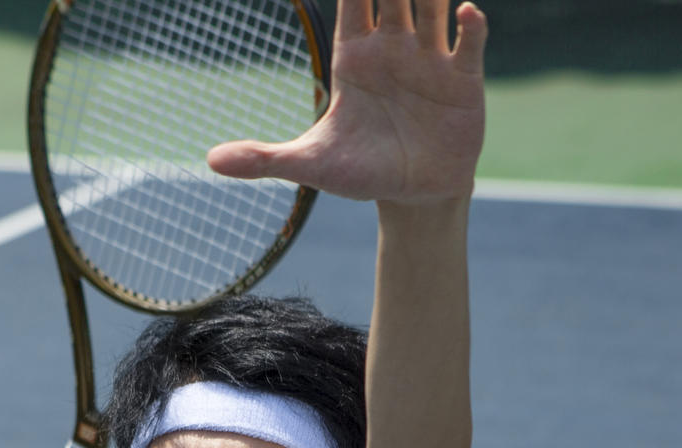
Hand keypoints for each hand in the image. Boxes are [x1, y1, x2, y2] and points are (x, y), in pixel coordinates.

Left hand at [207, 0, 485, 205]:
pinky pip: (468, 45)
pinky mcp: (462, 81)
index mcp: (354, 58)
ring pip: (432, 7)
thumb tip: (210, 161)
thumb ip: (264, 158)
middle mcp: (393, 49)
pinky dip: (471, 27)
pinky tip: (466, 12)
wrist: (412, 196)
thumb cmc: (361, 171)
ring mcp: (430, 61)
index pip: (353, 2)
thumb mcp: (311, 165)